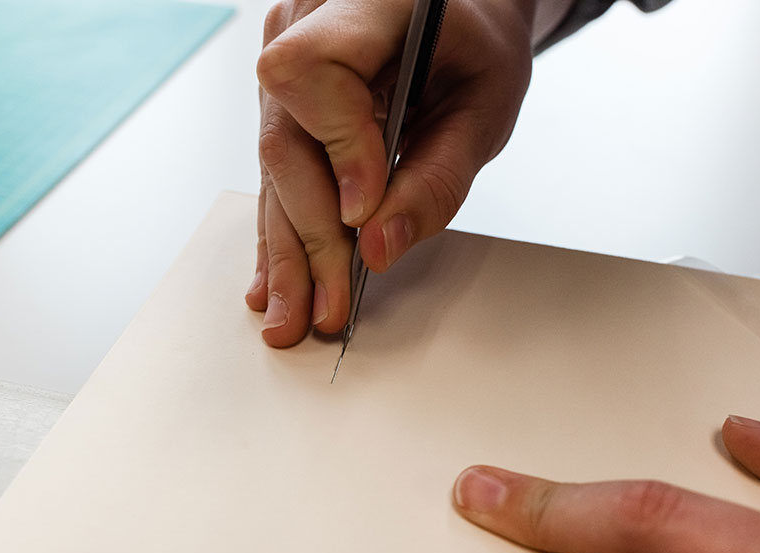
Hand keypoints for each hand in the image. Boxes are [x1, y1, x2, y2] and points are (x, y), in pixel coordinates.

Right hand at [249, 0, 535, 345]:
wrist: (460, 13)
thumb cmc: (476, 44)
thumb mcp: (485, 106)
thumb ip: (437, 177)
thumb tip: (379, 247)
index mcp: (362, 4)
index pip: (312, 74)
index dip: (336, 147)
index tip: (362, 211)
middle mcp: (304, 26)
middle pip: (285, 141)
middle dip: (309, 236)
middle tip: (325, 306)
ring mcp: (284, 64)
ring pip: (273, 169)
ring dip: (288, 250)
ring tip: (293, 315)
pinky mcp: (283, 104)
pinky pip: (277, 173)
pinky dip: (283, 230)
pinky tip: (274, 281)